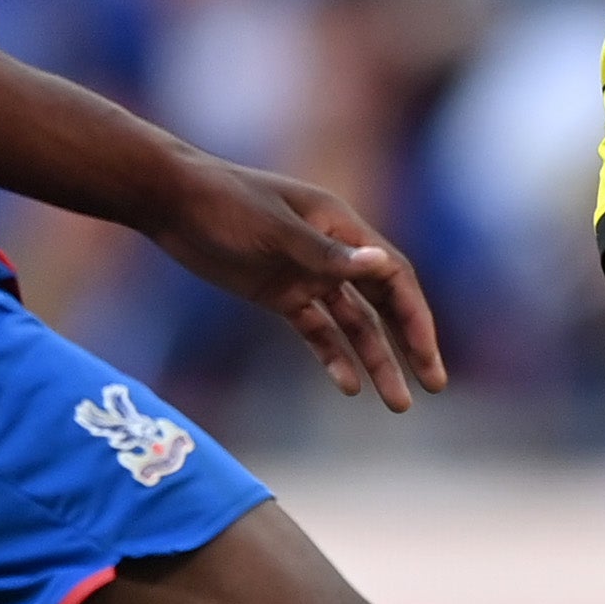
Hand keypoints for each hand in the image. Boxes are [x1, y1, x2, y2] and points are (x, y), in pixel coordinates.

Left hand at [151, 160, 449, 409]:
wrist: (170, 199)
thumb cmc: (224, 204)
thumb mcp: (275, 231)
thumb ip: (327, 254)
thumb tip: (383, 264)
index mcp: (342, 227)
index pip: (395, 278)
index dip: (416, 319)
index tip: (427, 358)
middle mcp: (333, 252)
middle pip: (385, 304)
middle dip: (410, 345)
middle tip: (434, 384)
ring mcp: (307, 274)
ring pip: (355, 324)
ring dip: (376, 361)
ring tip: (397, 404)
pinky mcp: (280, 292)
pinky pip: (317, 330)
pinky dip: (333, 356)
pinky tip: (348, 386)